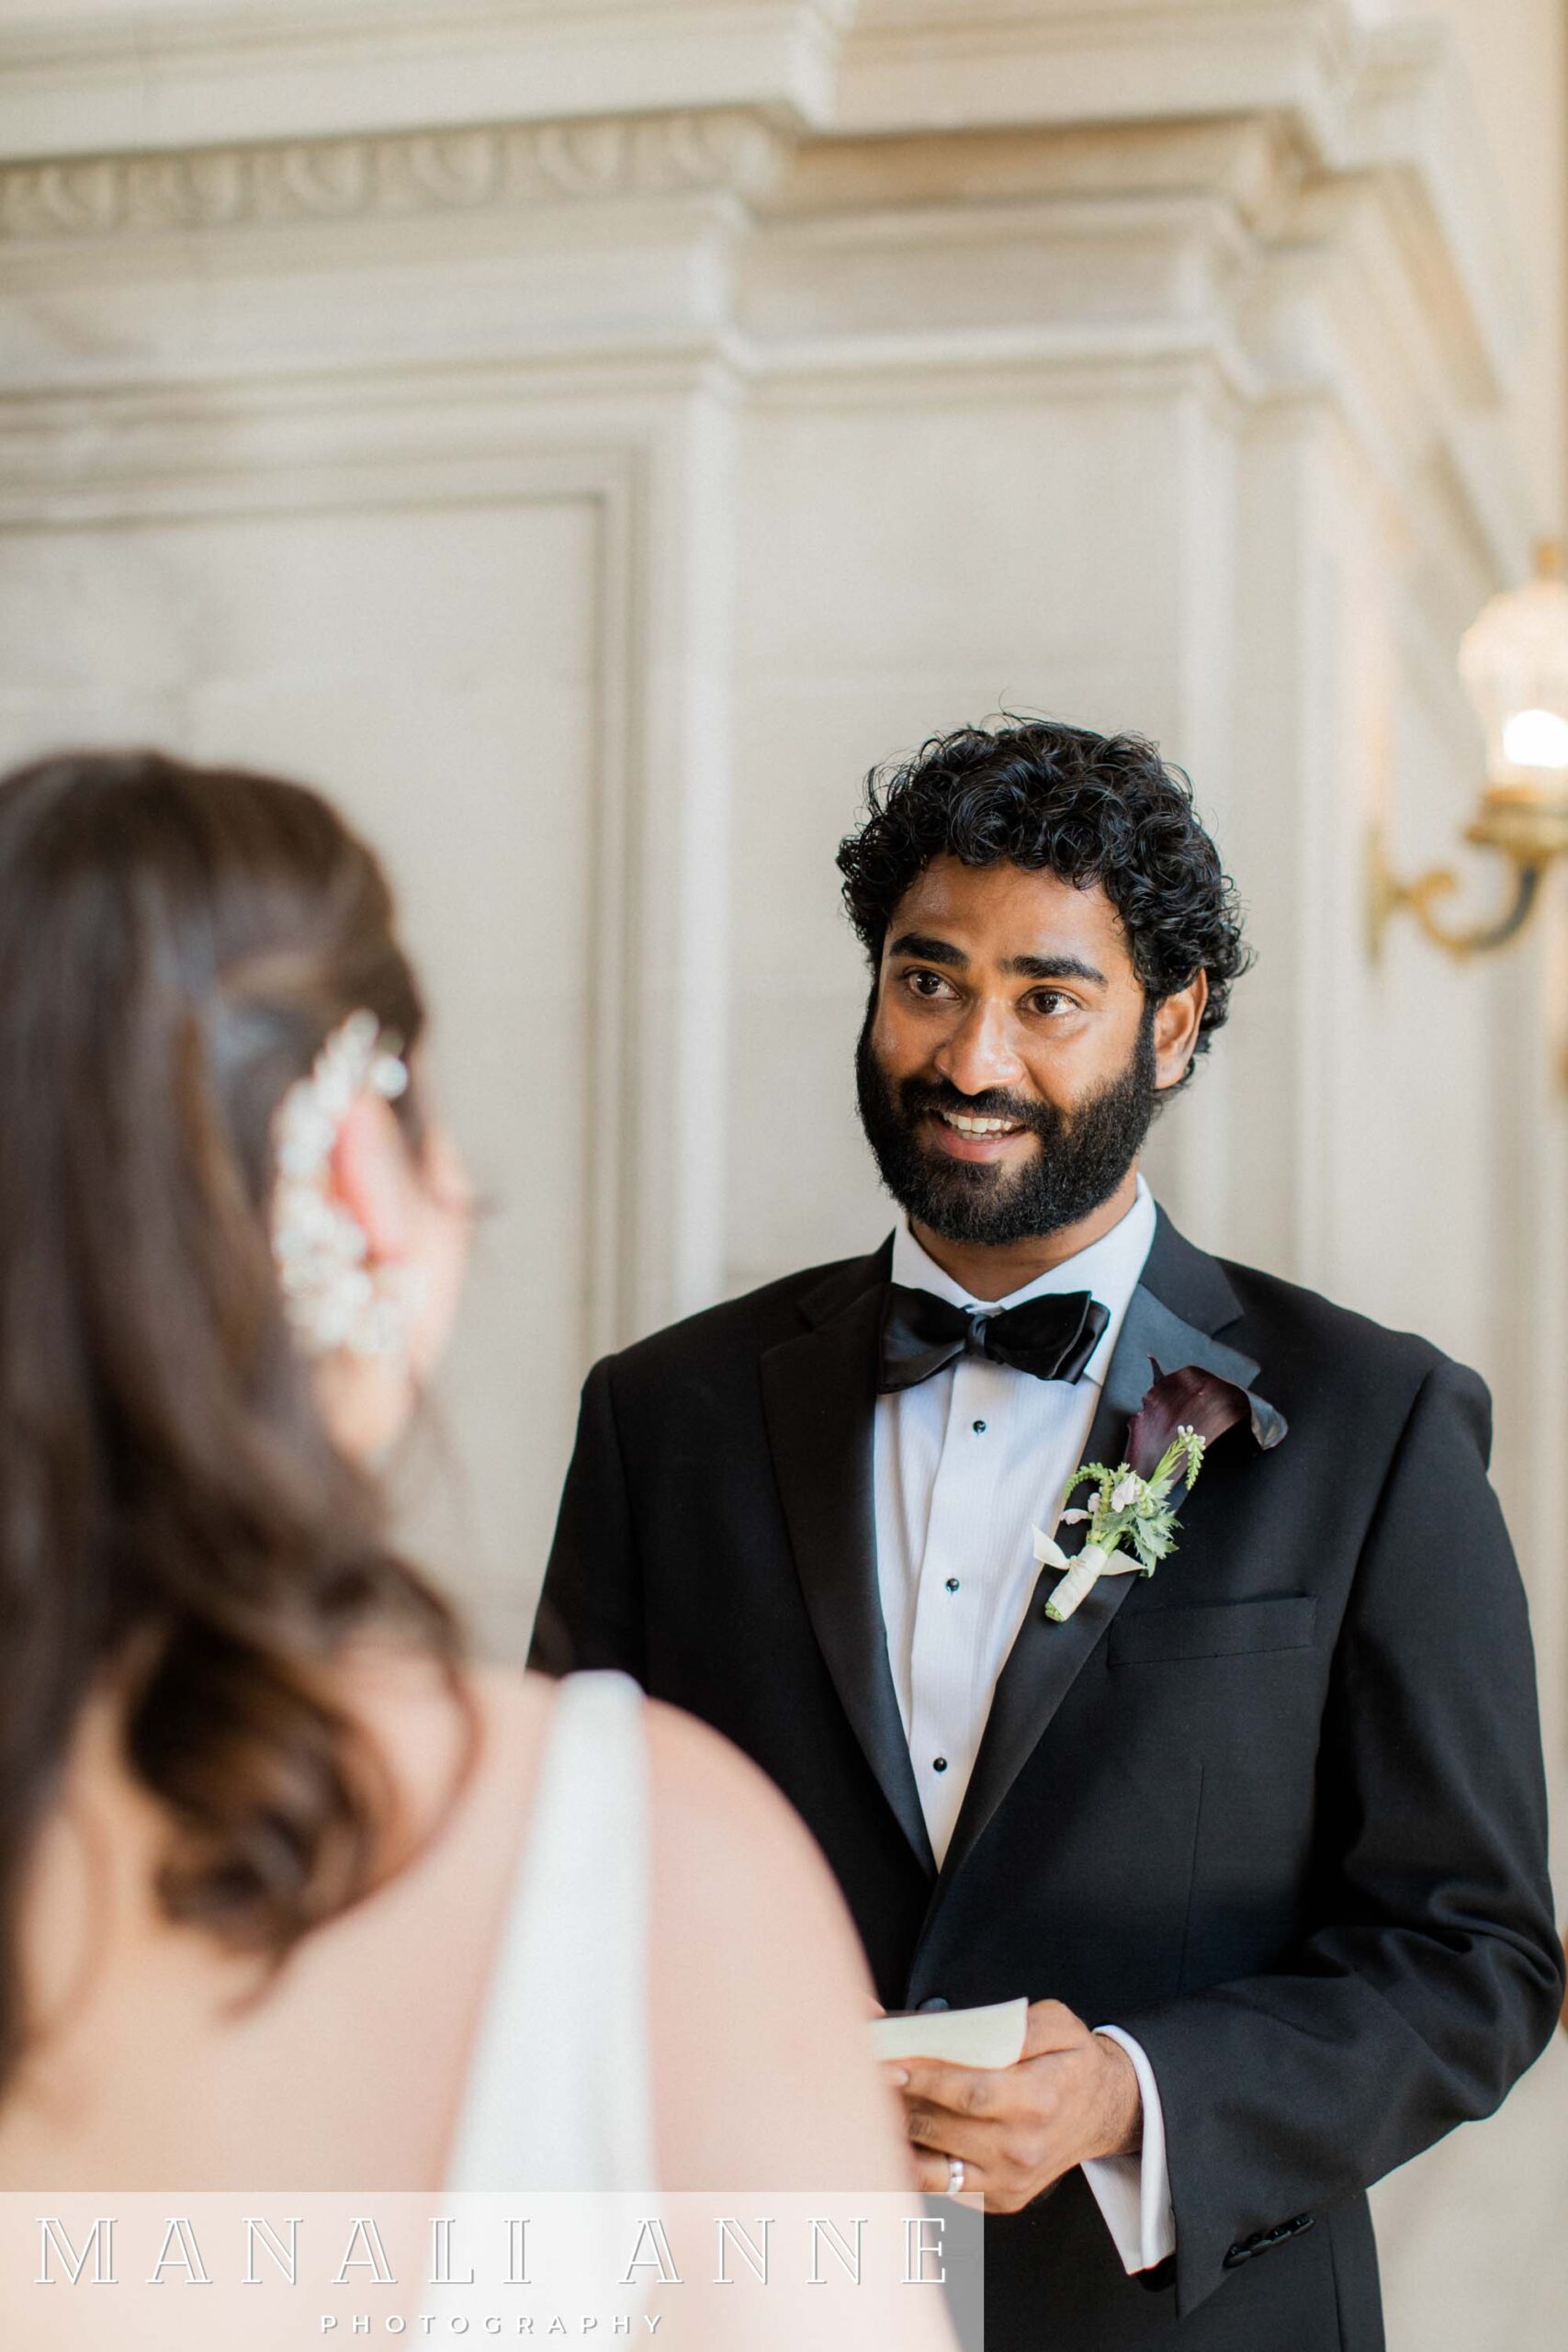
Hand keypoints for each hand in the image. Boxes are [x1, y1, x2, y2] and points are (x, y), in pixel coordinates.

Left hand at [884, 2000, 1141, 2214]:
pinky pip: (942, 2185)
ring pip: (932, 2164)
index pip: (968, 2091)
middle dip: (897, 2100)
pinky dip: (911, 2161)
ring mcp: (1009, 2180)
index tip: (886, 2060)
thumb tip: (961, 2029)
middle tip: (861, 2074)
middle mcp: (1023, 2148)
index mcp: (1039, 2099)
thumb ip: (1013, 2025)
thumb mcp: (1058, 2025)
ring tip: (867, 2103)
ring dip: (895, 2132)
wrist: (1106, 2111)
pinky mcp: (1000, 2198)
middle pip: (942, 2127)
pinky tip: (891, 2132)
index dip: (923, 2078)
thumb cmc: (1074, 2062)